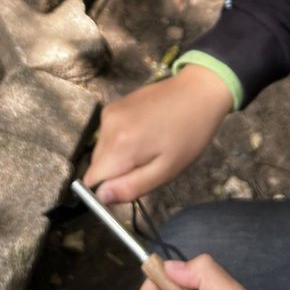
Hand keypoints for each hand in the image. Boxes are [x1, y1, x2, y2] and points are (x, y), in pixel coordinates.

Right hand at [83, 67, 232, 202]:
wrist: (197, 92)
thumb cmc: (188, 135)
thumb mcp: (166, 170)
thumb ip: (131, 187)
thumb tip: (102, 197)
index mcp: (120, 145)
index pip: (92, 181)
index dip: (108, 189)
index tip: (131, 183)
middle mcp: (107, 127)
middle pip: (97, 166)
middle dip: (116, 172)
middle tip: (147, 164)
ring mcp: (109, 113)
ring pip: (102, 151)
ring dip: (119, 157)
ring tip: (148, 147)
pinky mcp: (113, 105)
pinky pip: (107, 135)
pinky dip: (120, 141)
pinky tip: (144, 133)